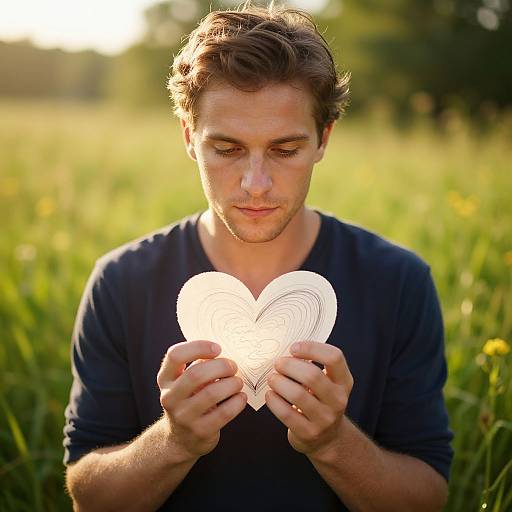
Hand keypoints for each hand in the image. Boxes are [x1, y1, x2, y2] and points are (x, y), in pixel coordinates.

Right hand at [157, 340, 246, 459]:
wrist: (181, 438)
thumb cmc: (189, 399)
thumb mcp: (186, 380)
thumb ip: (200, 364)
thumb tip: (225, 352)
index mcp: (165, 378)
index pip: (175, 355)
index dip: (198, 347)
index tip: (217, 348)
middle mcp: (169, 397)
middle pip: (196, 374)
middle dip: (221, 366)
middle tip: (233, 367)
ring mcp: (183, 416)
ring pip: (212, 393)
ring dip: (231, 384)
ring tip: (238, 382)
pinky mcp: (200, 431)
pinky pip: (224, 413)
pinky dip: (237, 402)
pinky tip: (241, 397)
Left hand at [265, 341, 352, 455]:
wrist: (327, 438)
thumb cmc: (320, 400)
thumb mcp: (326, 382)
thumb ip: (312, 365)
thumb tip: (284, 348)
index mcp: (344, 381)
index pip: (334, 357)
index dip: (311, 348)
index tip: (293, 348)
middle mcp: (338, 399)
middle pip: (312, 375)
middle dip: (289, 366)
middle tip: (278, 364)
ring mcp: (325, 418)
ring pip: (297, 394)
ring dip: (279, 382)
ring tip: (273, 379)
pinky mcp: (309, 433)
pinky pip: (286, 413)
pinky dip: (274, 400)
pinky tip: (270, 395)